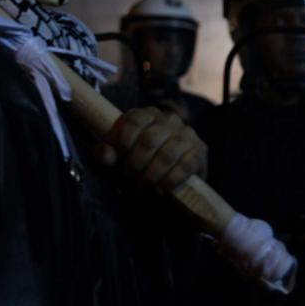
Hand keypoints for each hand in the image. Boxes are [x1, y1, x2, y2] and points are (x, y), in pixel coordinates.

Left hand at [93, 107, 207, 191]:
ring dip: (150, 177)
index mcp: (144, 114)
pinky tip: (159, 191)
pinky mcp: (199, 150)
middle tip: (128, 181)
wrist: (164, 178)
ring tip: (141, 189)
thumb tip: (105, 154)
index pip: (133, 121)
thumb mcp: (114, 159)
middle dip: (135, 165)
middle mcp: (167, 119)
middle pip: (149, 140)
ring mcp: (186, 133)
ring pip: (167, 155)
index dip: (121, 144)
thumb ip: (105, 155)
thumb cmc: (134, 164)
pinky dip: (169, 182)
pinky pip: (185, 166)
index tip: (114, 164)